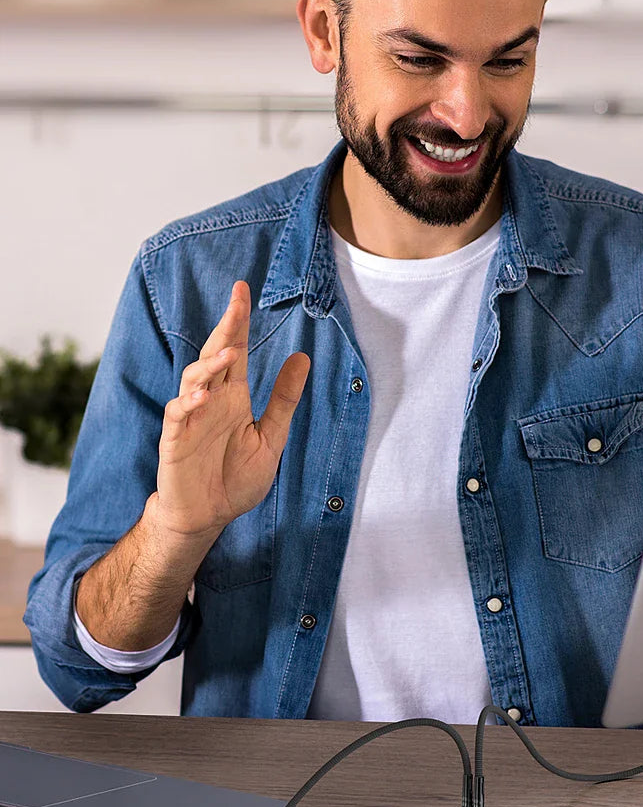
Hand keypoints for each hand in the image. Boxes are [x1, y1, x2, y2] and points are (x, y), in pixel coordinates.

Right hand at [155, 280, 310, 537]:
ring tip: (230, 351)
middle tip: (237, 299)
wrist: (208, 515)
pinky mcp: (174, 439)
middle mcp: (211, 400)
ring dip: (210, 364)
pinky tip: (201, 394)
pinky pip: (177, 414)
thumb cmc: (235, 477)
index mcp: (234, 397)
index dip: (239, 321)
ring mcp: (190, 417)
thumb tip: (303, 357)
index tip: (243, 290)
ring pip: (194, 378)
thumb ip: (284, 399)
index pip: (237, 351)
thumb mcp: (271, 437)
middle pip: (215, 354)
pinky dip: (188, 402)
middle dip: (226, 326)